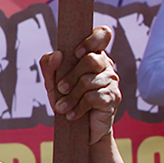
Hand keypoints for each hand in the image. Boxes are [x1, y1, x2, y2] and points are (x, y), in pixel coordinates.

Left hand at [41, 26, 120, 145]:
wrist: (79, 128)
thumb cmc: (67, 98)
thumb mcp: (52, 81)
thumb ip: (49, 65)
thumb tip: (58, 54)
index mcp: (93, 54)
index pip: (103, 34)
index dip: (91, 39)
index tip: (75, 53)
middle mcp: (106, 64)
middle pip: (91, 60)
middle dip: (71, 76)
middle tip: (60, 88)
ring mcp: (112, 80)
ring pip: (89, 81)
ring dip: (71, 96)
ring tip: (61, 107)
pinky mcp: (114, 97)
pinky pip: (93, 97)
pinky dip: (78, 107)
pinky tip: (71, 114)